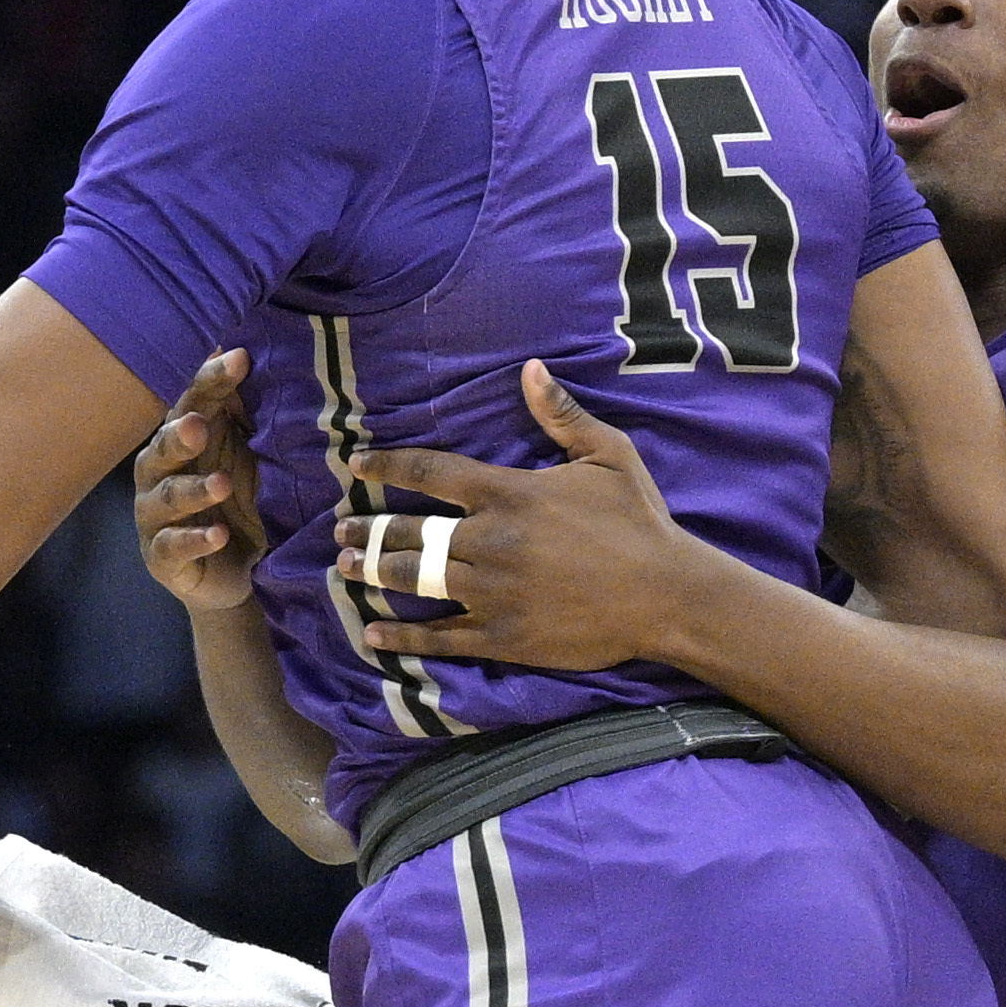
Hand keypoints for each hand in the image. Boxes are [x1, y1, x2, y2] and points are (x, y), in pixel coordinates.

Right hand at [128, 352, 265, 607]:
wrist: (241, 573)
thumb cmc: (243, 502)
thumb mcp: (255, 455)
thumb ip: (245, 412)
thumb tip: (241, 346)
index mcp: (184, 438)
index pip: (192, 402)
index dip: (211, 381)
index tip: (239, 360)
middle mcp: (161, 473)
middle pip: (163, 447)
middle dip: (180, 436)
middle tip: (200, 425)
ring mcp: (157, 516)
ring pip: (164, 497)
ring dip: (191, 491)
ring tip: (221, 485)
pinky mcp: (162, 558)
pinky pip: (171, 547)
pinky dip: (193, 540)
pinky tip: (217, 535)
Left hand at [346, 366, 729, 675]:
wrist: (666, 595)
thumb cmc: (640, 521)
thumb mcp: (608, 455)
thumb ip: (562, 415)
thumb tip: (531, 368)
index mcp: (507, 494)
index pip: (430, 472)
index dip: (388, 464)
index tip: (358, 463)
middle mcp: (488, 542)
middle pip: (408, 532)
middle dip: (367, 528)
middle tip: (339, 529)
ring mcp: (490, 593)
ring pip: (413, 581)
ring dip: (372, 572)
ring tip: (344, 567)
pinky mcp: (501, 637)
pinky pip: (438, 638)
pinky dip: (402, 637)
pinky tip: (373, 634)